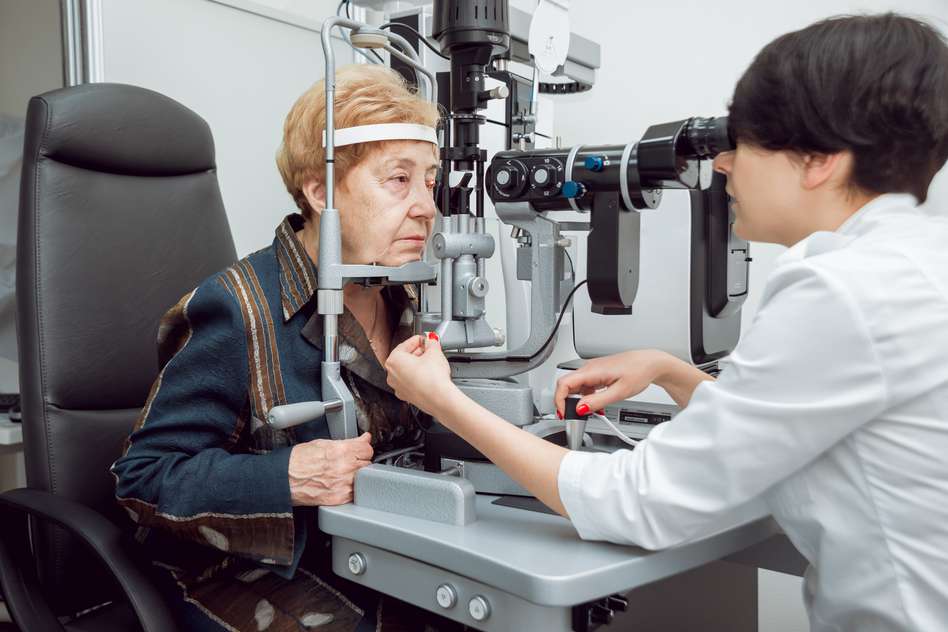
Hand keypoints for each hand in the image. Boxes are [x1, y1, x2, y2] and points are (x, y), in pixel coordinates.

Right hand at [288, 433, 372, 505]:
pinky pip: (355, 493)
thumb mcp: (322, 443)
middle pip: (368, 463)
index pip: (368, 448)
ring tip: (343, 473)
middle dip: (361, 461)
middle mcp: (344, 468)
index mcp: (340, 451)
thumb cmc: (297, 461)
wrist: (283, 479)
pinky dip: (351, 488)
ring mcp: (343, 484)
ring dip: (356, 475)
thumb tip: (364, 439)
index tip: (360, 449)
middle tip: (350, 461)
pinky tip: (340, 484)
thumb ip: (347, 441)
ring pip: (362, 479)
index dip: (364, 448)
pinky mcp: (339, 498)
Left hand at [385, 333, 455, 415]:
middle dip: (418, 352)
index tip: (425, 339)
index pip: (405, 344)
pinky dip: (418, 376)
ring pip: (407, 370)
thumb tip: (431, 340)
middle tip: (430, 348)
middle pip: (404, 357)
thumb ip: (431, 342)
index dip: (418, 340)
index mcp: (393, 361)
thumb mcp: (434, 352)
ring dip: (418, 364)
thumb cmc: (433, 379)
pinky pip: (411, 381)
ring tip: (432, 361)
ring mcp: (398, 387)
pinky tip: (430, 374)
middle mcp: (392, 375)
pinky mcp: (407, 395)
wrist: (439, 399)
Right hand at [554, 349, 674, 415]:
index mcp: (591, 371)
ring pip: (575, 386)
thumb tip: (580, 409)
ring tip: (590, 412)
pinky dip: (586, 396)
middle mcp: (589, 368)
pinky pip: (584, 385)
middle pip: (566, 385)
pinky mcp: (597, 373)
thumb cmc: (639, 372)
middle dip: (567, 402)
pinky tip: (596, 404)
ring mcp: (592, 369)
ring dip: (578, 400)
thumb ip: (597, 401)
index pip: (563, 383)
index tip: (564, 413)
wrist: (650, 363)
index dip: (559, 400)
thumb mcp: (619, 392)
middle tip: (574, 416)